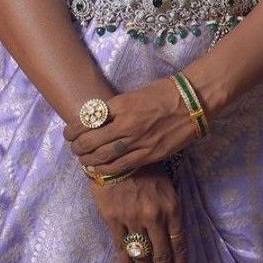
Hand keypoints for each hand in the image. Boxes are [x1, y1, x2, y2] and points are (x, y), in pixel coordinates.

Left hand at [64, 77, 196, 175]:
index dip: (74, 129)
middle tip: (74, 147)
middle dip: (77, 146)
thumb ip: (117, 109)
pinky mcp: (149, 155)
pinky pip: (121, 166)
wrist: (192, 101)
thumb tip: (99, 121)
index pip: (88, 119)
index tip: (69, 132)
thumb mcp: (135, 94)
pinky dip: (106, 169)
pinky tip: (100, 169)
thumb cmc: (164, 92)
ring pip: (103, 157)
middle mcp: (126, 124)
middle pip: (91, 141)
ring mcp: (137, 141)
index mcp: (122, 104)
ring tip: (83, 159)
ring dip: (88, 160)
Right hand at [91, 162, 187, 262]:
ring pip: (142, 255)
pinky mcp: (114, 220)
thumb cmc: (146, 166)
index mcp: (171, 206)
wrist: (117, 154)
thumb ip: (171, 208)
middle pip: (162, 255)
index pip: (179, 244)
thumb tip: (174, 235)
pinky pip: (122, 248)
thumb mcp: (167, 183)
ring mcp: (133, 219)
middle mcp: (154, 216)